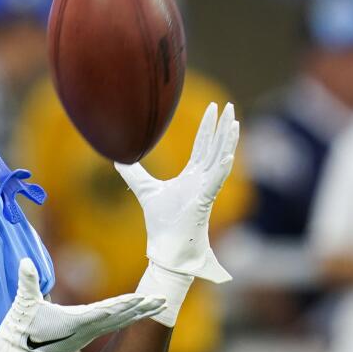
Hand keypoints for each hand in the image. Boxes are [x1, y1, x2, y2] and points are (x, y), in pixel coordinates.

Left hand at [115, 102, 238, 281]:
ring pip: (220, 159)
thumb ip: (134, 173)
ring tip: (234, 122)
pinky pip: (216, 182)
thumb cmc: (161, 221)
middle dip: (222, 127)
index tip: (214, 108)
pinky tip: (228, 155)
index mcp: (192, 175)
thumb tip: (118, 158)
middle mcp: (203, 179)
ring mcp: (206, 188)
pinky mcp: (204, 200)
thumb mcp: (144, 189)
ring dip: (228, 141)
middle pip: (215, 147)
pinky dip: (223, 168)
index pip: (203, 145)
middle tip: (228, 106)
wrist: (166, 245)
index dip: (208, 127)